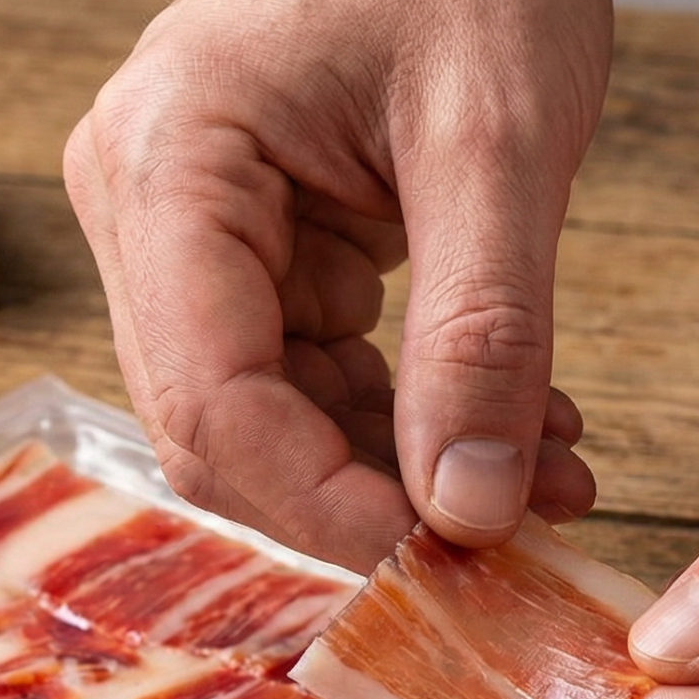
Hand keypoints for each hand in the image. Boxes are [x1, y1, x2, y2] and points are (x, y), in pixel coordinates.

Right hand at [64, 0, 611, 571]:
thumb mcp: (498, 135)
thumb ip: (484, 331)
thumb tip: (472, 508)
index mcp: (167, 166)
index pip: (211, 403)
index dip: (323, 508)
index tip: (448, 563)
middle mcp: (148, 208)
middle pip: (224, 429)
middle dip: (367, 503)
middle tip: (508, 548)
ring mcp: (191, 230)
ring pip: (274, 418)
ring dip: (407, 470)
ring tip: (551, 482)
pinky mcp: (254, 243)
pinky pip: (314, 373)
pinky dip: (413, 414)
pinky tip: (520, 428)